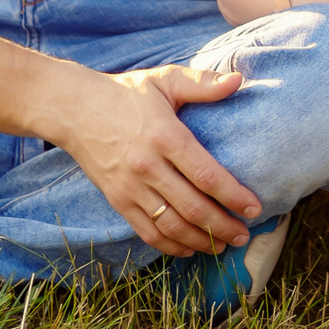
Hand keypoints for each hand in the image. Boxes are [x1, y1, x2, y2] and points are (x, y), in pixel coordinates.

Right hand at [49, 64, 262, 256]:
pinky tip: (190, 248)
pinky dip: (171, 246)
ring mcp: (130, 187)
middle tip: (245, 235)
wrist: (73, 109)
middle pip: (193, 207)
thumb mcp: (164, 80)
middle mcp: (147, 166)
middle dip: (223, 226)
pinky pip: (147, 232)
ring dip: (202, 240)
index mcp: (164, 136)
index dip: (233, 195)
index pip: (206, 174)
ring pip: (172, 225)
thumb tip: (238, 80)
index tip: (255, 207)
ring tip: (224, 245)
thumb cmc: (125, 93)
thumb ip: (202, 83)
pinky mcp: (117, 200)